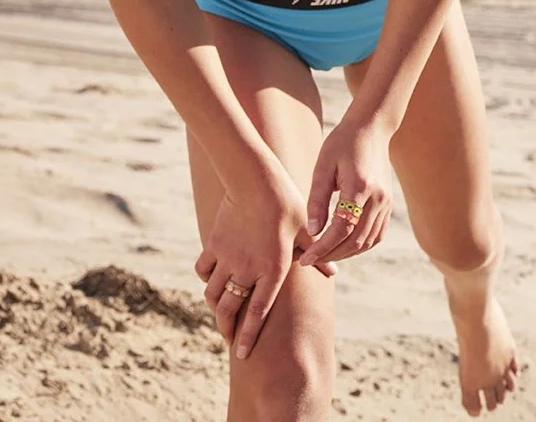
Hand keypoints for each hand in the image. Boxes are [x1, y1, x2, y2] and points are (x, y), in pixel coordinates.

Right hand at [194, 167, 311, 359]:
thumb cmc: (286, 205)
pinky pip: (203, 270)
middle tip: (228, 337)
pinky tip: (211, 279)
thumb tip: (332, 273)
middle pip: (229, 310)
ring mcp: (227, 258)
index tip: (242, 354)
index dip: (248, 335)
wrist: (255, 181)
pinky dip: (205, 278)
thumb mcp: (306, 230)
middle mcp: (247, 269)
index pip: (258, 312)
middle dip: (226, 328)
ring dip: (214, 306)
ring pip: (212, 293)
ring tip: (220, 312)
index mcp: (272, 269)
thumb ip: (315, 255)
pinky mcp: (214, 245)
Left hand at [300, 113, 397, 266]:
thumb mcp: (322, 167)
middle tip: (309, 260)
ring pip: (367, 242)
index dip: (322, 248)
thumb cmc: (342, 144)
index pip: (341, 230)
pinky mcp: (388, 204)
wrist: (371, 128)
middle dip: (330, 255)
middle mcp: (378, 199)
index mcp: (360, 188)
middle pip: (355, 241)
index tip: (304, 258)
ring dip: (345, 254)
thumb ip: (317, 200)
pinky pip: (376, 235)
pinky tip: (342, 246)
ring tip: (323, 255)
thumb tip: (313, 232)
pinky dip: (359, 246)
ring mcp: (386, 203)